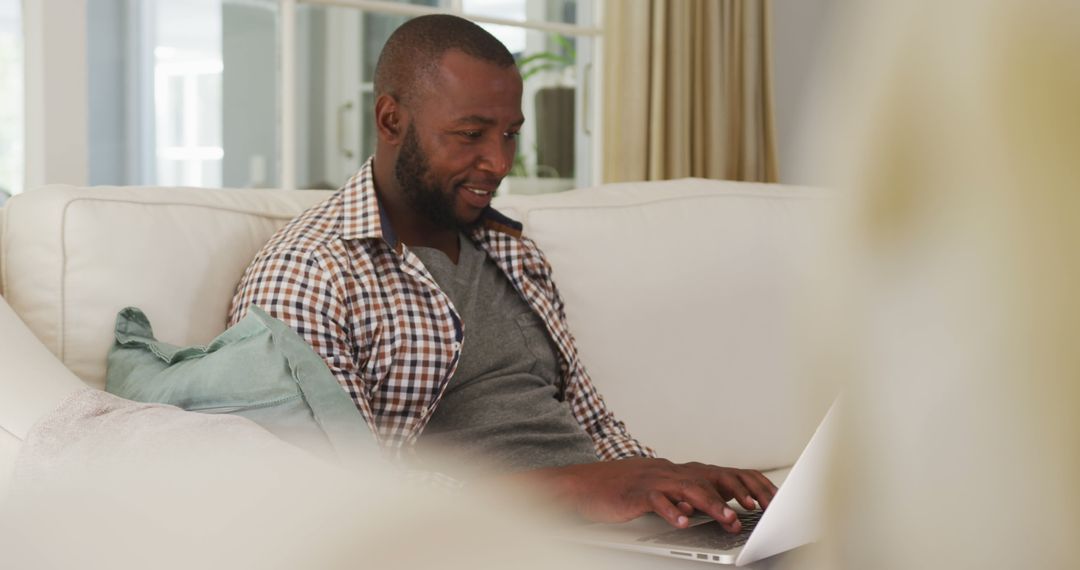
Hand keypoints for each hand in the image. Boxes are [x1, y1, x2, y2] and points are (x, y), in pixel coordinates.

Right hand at [517, 458, 777, 531]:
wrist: (587, 484)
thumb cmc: (627, 490)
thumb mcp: (665, 491)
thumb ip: (691, 497)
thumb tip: (724, 509)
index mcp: (683, 472)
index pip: (725, 473)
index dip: (749, 484)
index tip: (771, 499)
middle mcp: (673, 472)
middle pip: (713, 477)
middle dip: (738, 493)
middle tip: (757, 509)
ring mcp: (655, 480)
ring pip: (689, 488)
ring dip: (712, 505)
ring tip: (728, 520)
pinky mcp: (636, 492)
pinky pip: (656, 500)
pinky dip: (670, 510)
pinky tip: (682, 522)